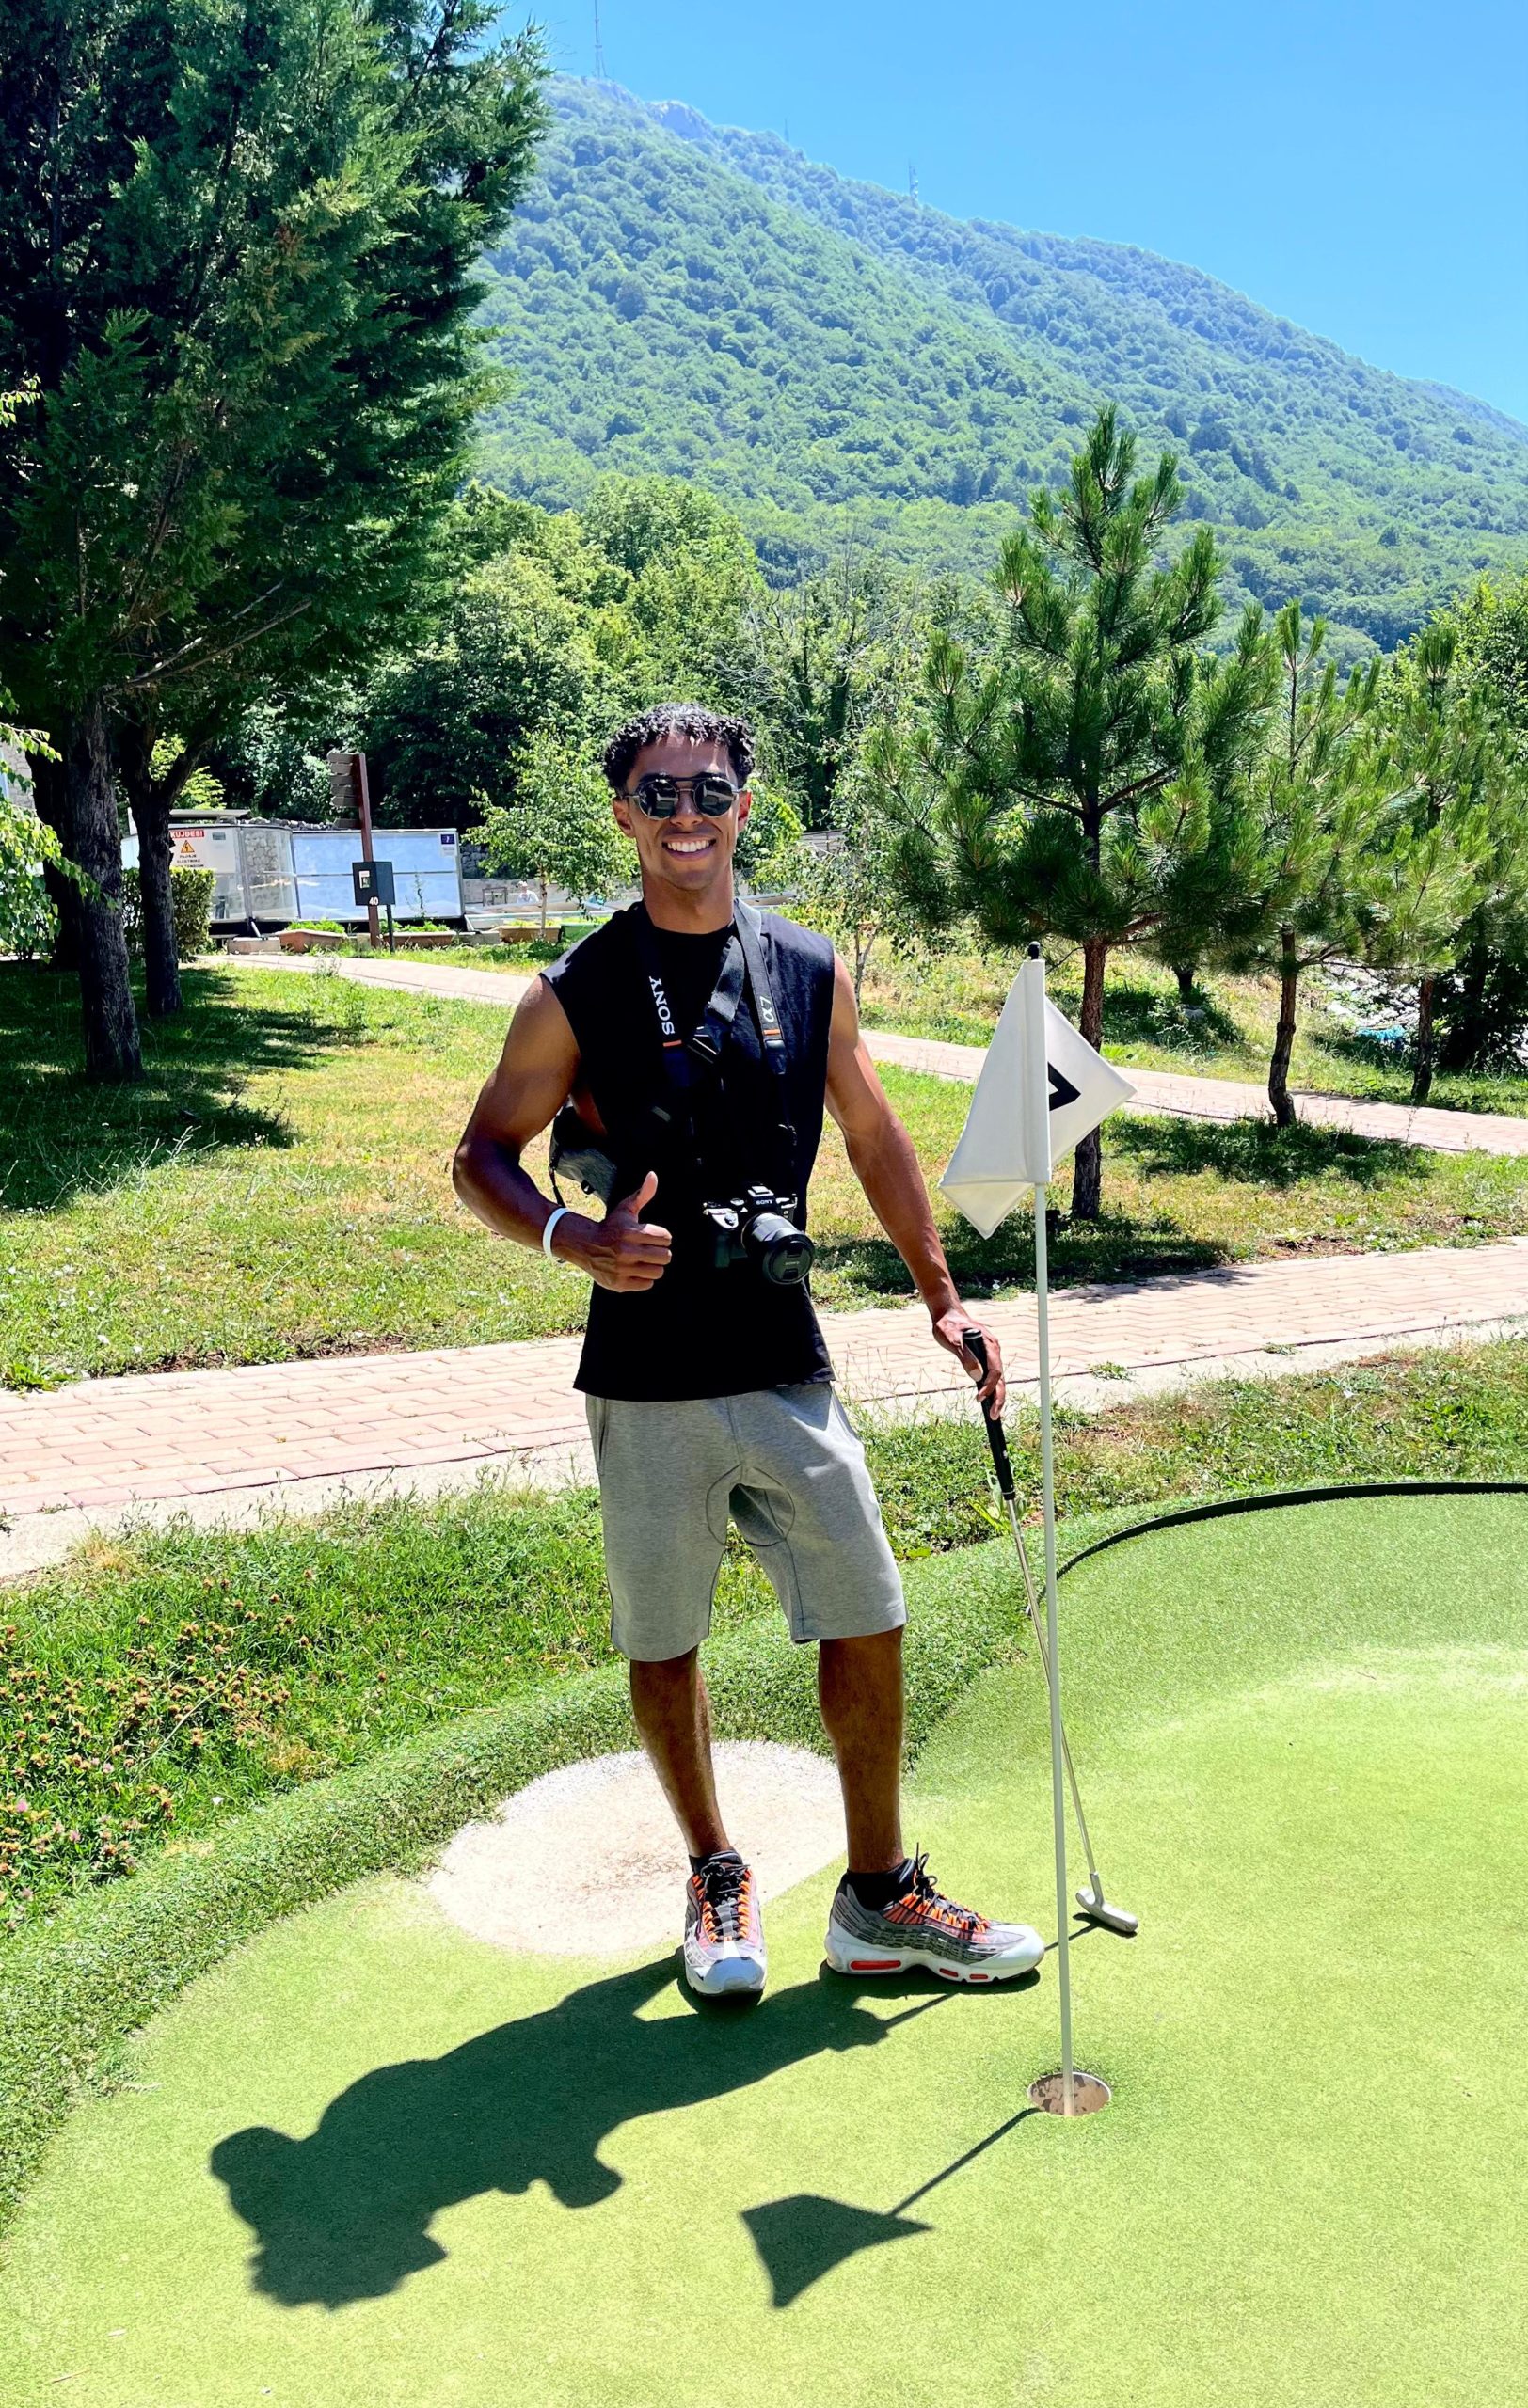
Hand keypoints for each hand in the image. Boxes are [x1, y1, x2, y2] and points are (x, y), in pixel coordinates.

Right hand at [559, 1171, 672, 1292]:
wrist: (583, 1245)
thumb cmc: (610, 1226)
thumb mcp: (625, 1209)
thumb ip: (643, 1194)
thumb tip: (653, 1175)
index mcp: (631, 1232)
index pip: (666, 1238)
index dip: (661, 1236)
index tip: (652, 1236)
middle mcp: (626, 1251)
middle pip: (665, 1256)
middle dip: (660, 1252)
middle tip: (650, 1250)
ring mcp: (622, 1269)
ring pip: (658, 1272)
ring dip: (654, 1266)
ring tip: (644, 1260)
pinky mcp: (619, 1283)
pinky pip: (647, 1284)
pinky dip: (644, 1278)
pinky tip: (635, 1270)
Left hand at [932, 1307, 1004, 1415]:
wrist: (947, 1315)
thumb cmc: (948, 1325)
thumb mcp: (953, 1340)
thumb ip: (965, 1357)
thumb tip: (977, 1376)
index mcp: (990, 1345)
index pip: (995, 1371)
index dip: (989, 1386)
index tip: (980, 1398)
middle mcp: (994, 1350)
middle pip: (1001, 1378)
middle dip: (998, 1398)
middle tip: (994, 1416)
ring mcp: (990, 1354)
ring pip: (997, 1378)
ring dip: (996, 1395)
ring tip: (993, 1412)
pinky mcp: (984, 1357)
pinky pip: (991, 1374)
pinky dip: (990, 1387)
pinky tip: (987, 1398)